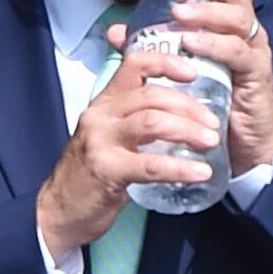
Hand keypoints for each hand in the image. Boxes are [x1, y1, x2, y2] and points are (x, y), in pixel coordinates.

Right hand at [36, 44, 221, 259]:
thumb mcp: (109, 136)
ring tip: (211, 142)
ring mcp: (101, 142)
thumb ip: (135, 120)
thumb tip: (179, 113)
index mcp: (104, 102)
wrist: (59, 211)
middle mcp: (100, 116)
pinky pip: (151, 165)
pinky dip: (181, 168)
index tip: (193, 73)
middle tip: (213, 123)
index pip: (134, 64)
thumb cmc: (90, 175)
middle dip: (189, 107)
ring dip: (188, 130)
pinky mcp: (107, 171)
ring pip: (153, 122)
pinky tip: (201, 173)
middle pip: (152, 96)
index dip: (167, 63)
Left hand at [165, 0, 272, 176]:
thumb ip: (153, 44)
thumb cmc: (213, 99)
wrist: (242, 145)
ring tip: (178, 15)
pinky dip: (212, 44)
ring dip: (206, 10)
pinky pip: (236, 50)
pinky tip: (191, 43)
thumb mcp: (181, 66)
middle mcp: (248, 29)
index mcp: (232, 21)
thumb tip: (117, 30)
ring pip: (238, 15)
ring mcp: (254, 49)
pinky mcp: (255, 73)